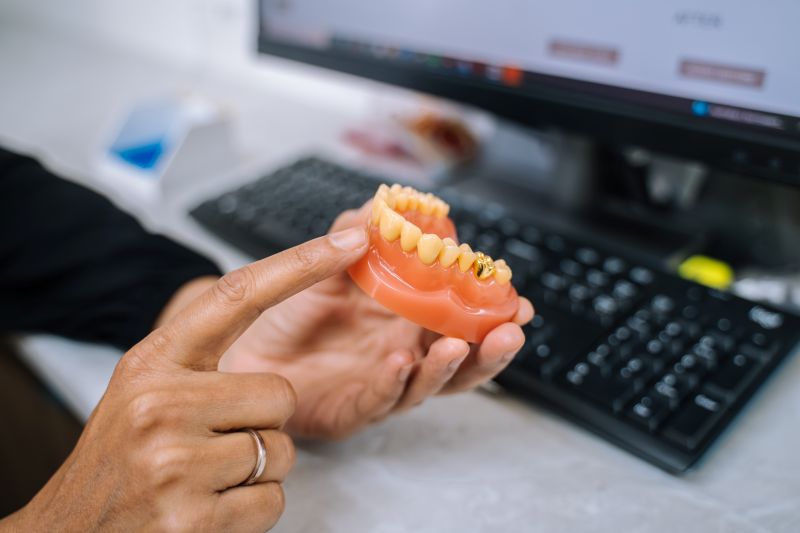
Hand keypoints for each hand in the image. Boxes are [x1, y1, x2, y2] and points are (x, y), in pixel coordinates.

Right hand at [3, 227, 371, 532]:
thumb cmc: (119, 457)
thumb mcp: (144, 388)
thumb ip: (199, 359)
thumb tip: (274, 310)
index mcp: (153, 363)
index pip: (238, 296)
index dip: (300, 264)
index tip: (350, 240)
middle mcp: (161, 405)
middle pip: (280, 395)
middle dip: (263, 423)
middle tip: (211, 443)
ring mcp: (175, 465)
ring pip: (283, 451)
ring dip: (258, 470)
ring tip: (203, 478)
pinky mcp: (192, 520)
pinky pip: (273, 500)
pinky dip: (251, 509)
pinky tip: (206, 510)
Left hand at [220, 205, 533, 439]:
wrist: (247, 352)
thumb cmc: (291, 315)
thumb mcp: (326, 267)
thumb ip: (354, 236)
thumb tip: (381, 203)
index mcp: (406, 321)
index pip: (461, 320)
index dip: (492, 314)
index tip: (516, 300)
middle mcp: (404, 353)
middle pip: (461, 360)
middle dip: (488, 349)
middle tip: (508, 330)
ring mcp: (383, 384)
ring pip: (430, 385)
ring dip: (448, 367)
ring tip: (455, 345)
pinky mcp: (355, 410)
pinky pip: (381, 399)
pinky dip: (394, 383)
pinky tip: (400, 363)